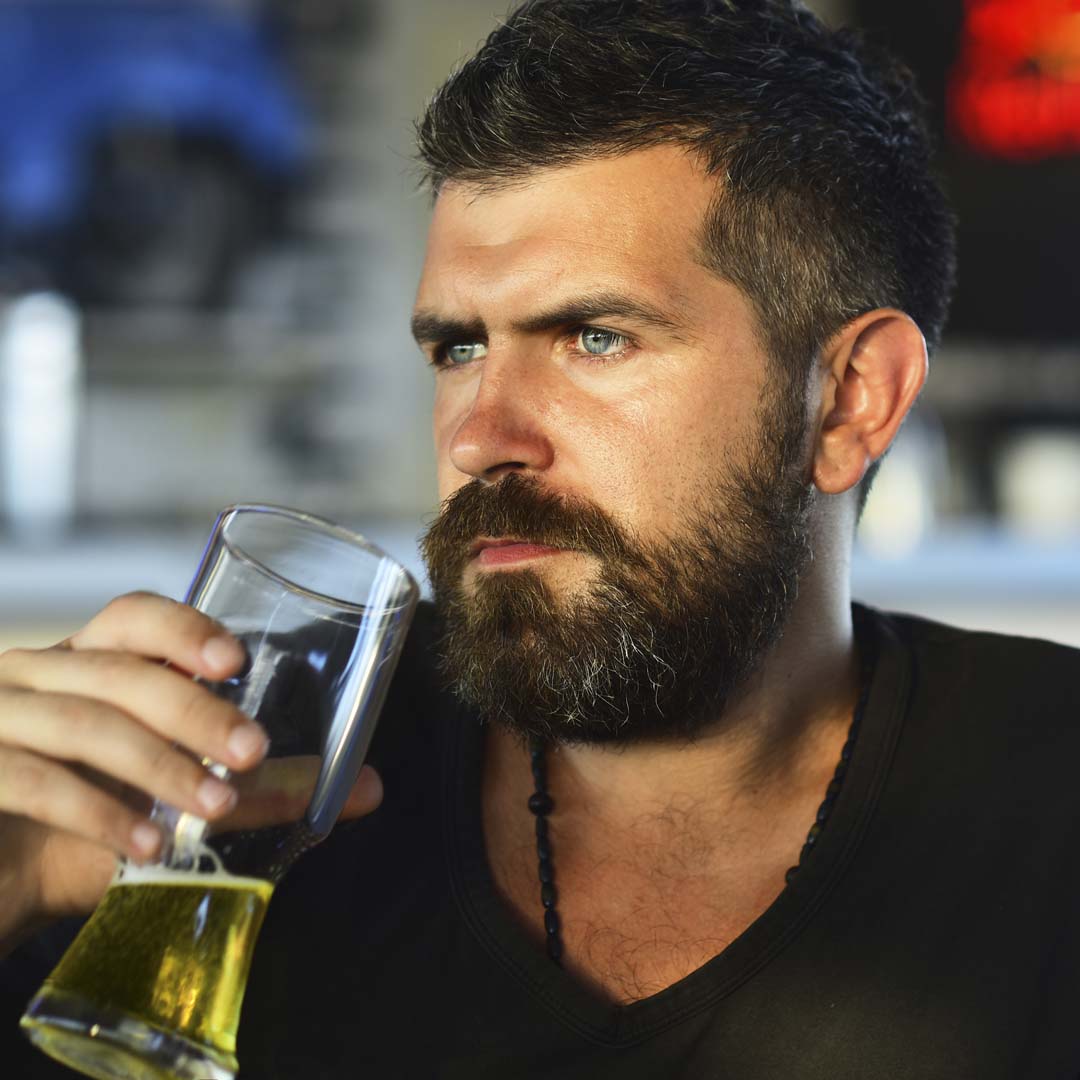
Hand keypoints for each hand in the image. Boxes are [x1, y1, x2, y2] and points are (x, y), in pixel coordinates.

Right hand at [0, 592, 382, 952]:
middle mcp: (36, 675)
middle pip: (122, 672)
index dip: (183, 628)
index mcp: (88, 661)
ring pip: (85, 722)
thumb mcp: (176, 803)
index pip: (133, 616)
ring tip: (217, 808)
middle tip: (254, 754)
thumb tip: (368, 787)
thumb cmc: (91, 831)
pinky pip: (35, 780)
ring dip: (159, 767)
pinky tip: (148, 848)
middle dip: (195, 712)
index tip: (236, 660)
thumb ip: (260, 790)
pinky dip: (99, 814)